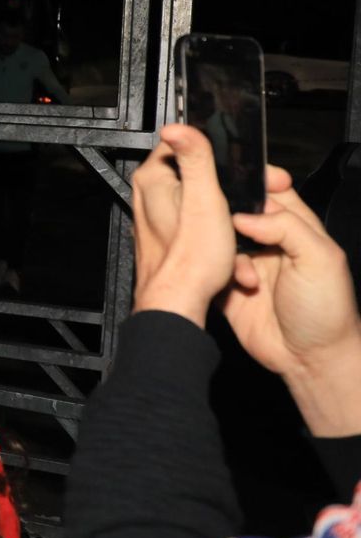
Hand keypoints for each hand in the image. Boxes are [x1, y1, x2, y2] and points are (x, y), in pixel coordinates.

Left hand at [131, 124, 236, 326]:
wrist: (180, 303)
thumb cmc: (191, 258)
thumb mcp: (204, 197)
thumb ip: (195, 158)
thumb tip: (178, 125)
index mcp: (153, 178)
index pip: (184, 145)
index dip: (215, 154)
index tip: (238, 168)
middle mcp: (148, 196)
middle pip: (196, 176)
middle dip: (225, 193)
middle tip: (242, 208)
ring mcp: (156, 218)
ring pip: (201, 204)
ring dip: (225, 220)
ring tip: (233, 237)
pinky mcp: (166, 238)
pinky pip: (197, 228)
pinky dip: (216, 238)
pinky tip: (228, 255)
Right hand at [222, 178, 360, 435]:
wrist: (310, 359)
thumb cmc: (326, 310)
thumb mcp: (320, 258)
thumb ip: (286, 227)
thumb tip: (243, 215)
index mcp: (296, 228)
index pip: (271, 191)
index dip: (253, 182)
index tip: (233, 178)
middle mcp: (269, 242)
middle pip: (238, 211)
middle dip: (227, 214)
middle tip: (224, 220)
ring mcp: (247, 264)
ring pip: (220, 239)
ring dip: (226, 251)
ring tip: (246, 273)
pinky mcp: (228, 287)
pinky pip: (210, 268)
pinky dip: (217, 272)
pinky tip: (237, 285)